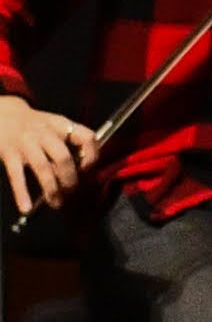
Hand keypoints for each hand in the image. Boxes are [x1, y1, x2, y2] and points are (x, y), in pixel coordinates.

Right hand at [0, 94, 85, 218]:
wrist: (2, 113)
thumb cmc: (33, 124)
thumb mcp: (53, 125)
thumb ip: (67, 143)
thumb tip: (81, 171)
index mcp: (61, 125)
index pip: (86, 137)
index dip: (92, 155)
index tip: (89, 170)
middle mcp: (45, 133)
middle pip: (63, 158)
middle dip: (70, 179)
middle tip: (71, 193)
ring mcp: (27, 143)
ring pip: (43, 168)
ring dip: (52, 189)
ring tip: (56, 203)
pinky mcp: (9, 153)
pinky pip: (17, 175)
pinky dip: (22, 193)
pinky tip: (26, 208)